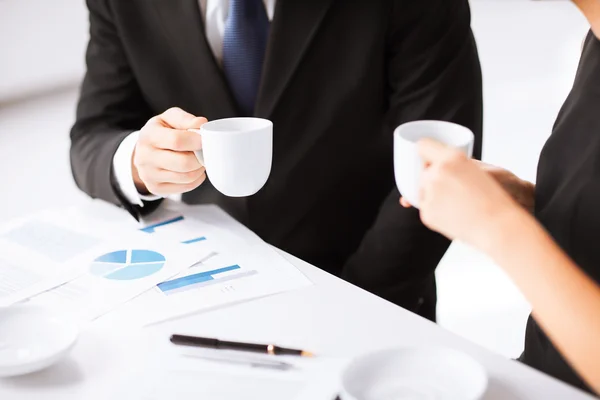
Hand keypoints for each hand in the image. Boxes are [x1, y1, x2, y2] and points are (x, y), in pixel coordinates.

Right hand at [133, 107, 206, 195]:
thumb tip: (201, 123)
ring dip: (199, 169)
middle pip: (184, 163)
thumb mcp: (169, 118)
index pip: (177, 141)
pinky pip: (186, 187)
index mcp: (149, 135)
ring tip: (199, 160)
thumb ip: (185, 119)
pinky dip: (196, 179)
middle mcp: (145, 157)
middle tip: (203, 152)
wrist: (143, 151)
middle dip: (200, 157)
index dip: (196, 141)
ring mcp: (149, 175)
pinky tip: (193, 170)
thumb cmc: (161, 132)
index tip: (204, 140)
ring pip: (187, 177)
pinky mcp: (155, 188)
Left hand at [400, 161, 534, 212]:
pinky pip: (426, 207)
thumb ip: (462, 164)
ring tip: (458, 201)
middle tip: (452, 187)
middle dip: (433, 177)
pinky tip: (455, 212)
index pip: (423, 147)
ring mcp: (430, 195)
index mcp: (451, 159)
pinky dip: (437, 209)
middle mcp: (437, 174)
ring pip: (422, 189)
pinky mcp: (427, 214)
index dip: (426, 153)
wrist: (503, 224)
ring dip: (434, 193)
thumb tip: (448, 161)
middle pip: (423, 172)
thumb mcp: (485, 168)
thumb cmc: (503, 195)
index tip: (427, 158)